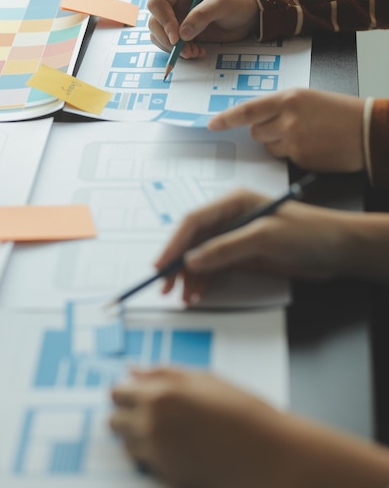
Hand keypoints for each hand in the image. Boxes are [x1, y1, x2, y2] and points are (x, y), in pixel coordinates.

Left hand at [110, 367, 288, 487]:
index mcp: (160, 395)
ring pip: (127, 445)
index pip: (117, 393)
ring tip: (167, 429)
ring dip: (138, 436)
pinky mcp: (166, 476)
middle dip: (126, 414)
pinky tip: (178, 446)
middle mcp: (152, 425)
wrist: (265, 452)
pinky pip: (145, 463)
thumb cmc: (239, 409)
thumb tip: (133, 371)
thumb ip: (162, 373)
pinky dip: (153, 455)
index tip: (132, 392)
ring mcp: (158, 454)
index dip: (124, 391)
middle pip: (114, 421)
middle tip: (148, 410)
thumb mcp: (202, 378)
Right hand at [147, 0, 258, 58]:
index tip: (177, 38)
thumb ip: (202, 16)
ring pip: (159, 36)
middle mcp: (174, 3)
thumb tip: (182, 34)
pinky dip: (180, 52)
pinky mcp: (181, 33)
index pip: (157, 3)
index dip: (164, 21)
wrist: (247, 16)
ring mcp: (176, 18)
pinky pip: (170, 45)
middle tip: (187, 51)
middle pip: (155, 22)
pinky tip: (198, 51)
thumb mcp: (222, 4)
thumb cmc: (236, 2)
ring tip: (195, 52)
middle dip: (168, 40)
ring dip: (174, 49)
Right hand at [153, 187, 388, 303]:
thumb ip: (227, 248)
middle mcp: (229, 218)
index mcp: (233, 202)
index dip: (174, 243)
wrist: (337, 249)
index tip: (161, 265)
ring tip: (185, 297)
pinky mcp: (241, 256)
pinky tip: (199, 294)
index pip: (194, 221)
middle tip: (166, 287)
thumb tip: (193, 260)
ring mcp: (235, 238)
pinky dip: (204, 281)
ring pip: (201, 257)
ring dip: (190, 277)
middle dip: (178, 263)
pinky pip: (214, 268)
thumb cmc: (308, 232)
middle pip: (193, 240)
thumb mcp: (266, 237)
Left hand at [208, 88, 364, 171]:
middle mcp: (288, 119)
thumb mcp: (307, 98)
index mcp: (288, 98)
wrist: (367, 129)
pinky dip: (291, 154)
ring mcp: (293, 141)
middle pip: (255, 131)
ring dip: (277, 143)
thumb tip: (254, 119)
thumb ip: (280, 106)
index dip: (226, 119)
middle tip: (285, 126)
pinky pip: (283, 158)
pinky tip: (310, 146)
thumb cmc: (339, 112)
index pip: (247, 110)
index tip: (211, 124)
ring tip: (302, 135)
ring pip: (267, 147)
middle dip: (264, 131)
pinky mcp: (300, 159)